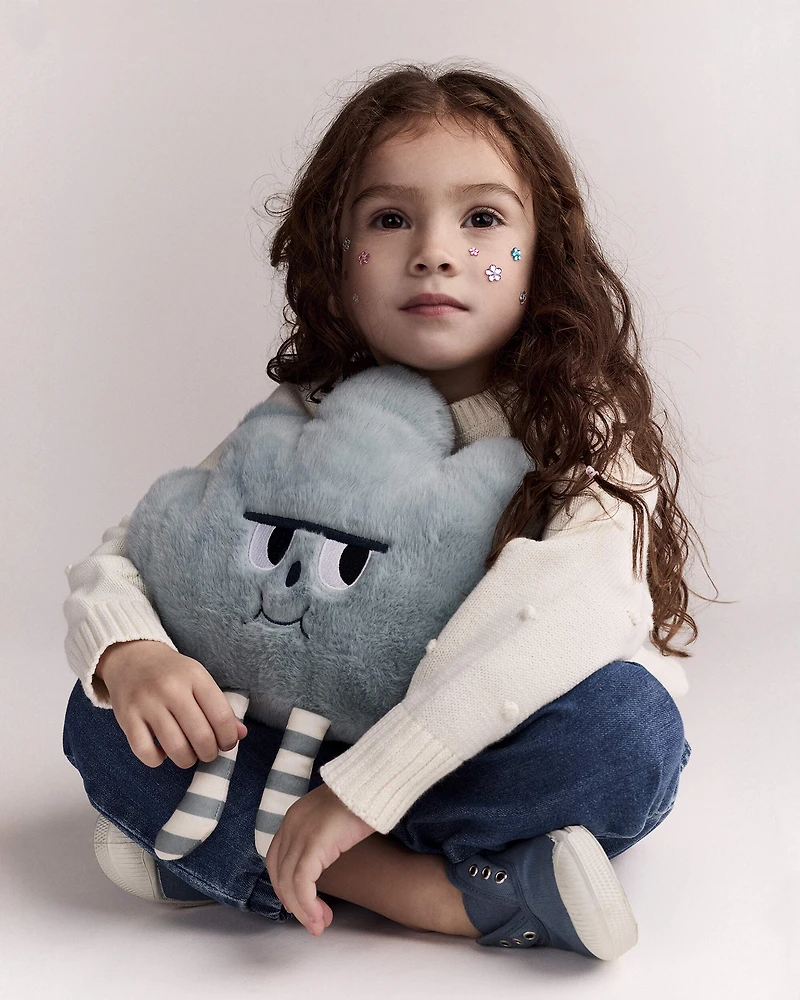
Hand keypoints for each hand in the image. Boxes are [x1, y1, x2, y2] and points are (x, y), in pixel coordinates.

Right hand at [96, 639, 247, 767]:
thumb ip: (220, 707)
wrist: (131, 657)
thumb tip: (241, 735)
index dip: (229, 738)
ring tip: (188, 755)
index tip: (227, 743)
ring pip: (176, 748)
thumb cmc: (172, 673)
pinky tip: (162, 752)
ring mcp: (147, 704)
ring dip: (187, 760)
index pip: (221, 716)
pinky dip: (158, 760)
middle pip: (201, 736)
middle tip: (208, 752)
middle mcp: (171, 689)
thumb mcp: (199, 680)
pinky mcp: (126, 718)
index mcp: (195, 676)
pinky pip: (146, 753)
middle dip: (210, 753)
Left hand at [266, 782, 375, 935]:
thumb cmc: (363, 800)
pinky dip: (309, 904)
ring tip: (320, 924)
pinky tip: (321, 916)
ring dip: (304, 910)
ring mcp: (300, 833)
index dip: (284, 886)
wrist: (374, 783)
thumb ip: (323, 836)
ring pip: (290, 883)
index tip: (300, 904)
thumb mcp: (334, 818)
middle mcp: (291, 825)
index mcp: (294, 817)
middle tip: (314, 921)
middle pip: (280, 873)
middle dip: (294, 903)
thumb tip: (325, 860)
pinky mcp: (313, 843)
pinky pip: (303, 883)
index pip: (277, 859)